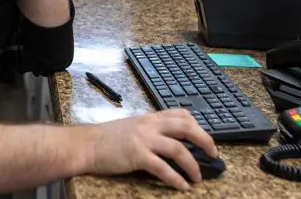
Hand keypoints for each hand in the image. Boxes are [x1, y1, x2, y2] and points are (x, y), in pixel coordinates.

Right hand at [78, 110, 218, 190]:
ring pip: (178, 149)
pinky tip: (182, 187)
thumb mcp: (132, 127)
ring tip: (198, 178)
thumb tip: (169, 142)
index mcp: (149, 118)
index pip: (181, 114)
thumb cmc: (106, 138)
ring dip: (193, 165)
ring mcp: (144, 139)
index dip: (198, 126)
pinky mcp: (137, 155)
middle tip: (214, 154)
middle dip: (205, 140)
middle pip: (186, 127)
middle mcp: (149, 125)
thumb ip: (150, 130)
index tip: (205, 138)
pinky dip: (175, 178)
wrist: (86, 145)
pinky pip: (163, 168)